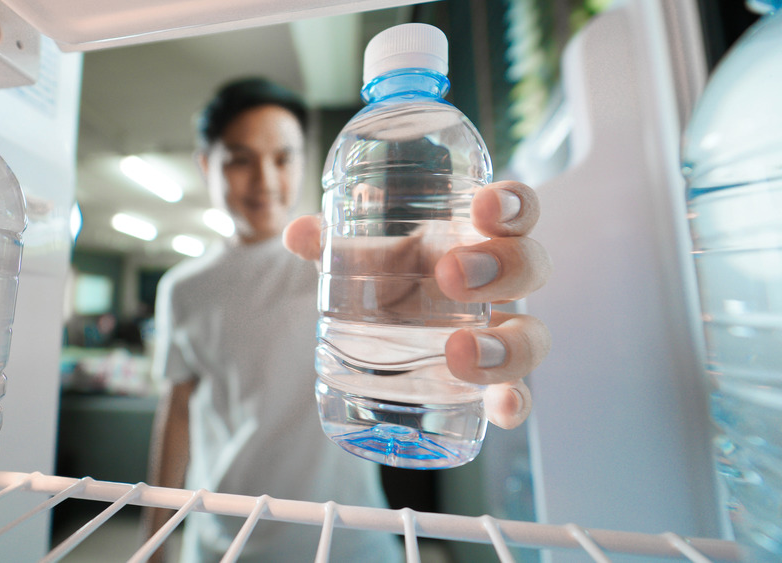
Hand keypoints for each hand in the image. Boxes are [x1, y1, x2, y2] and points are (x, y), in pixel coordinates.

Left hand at [283, 180, 550, 428]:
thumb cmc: (387, 279)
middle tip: (449, 275)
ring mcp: (500, 334)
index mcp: (474, 239)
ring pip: (532, 335)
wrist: (385, 337)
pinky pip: (518, 394)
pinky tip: (502, 410)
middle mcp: (499, 285)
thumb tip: (297, 233)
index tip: (485, 207)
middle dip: (501, 267)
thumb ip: (333, 243)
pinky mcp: (491, 384)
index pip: (513, 211)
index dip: (511, 204)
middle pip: (530, 266)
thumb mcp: (360, 259)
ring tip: (459, 352)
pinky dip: (515, 403)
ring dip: (506, 344)